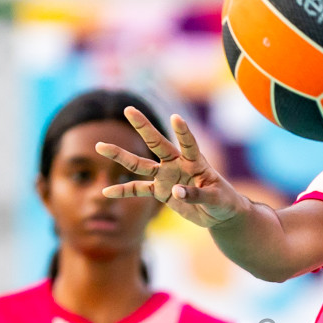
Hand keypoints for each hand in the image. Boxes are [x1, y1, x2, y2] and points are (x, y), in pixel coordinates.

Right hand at [96, 110, 247, 227]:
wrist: (219, 213)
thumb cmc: (223, 201)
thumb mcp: (216, 199)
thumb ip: (197, 194)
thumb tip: (175, 191)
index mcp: (195, 161)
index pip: (188, 143)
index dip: (183, 131)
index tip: (176, 118)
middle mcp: (177, 164)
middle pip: (157, 143)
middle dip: (143, 127)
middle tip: (128, 109)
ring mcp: (166, 177)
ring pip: (139, 165)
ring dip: (120, 156)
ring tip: (99, 146)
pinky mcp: (160, 192)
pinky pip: (138, 190)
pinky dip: (123, 191)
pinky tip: (106, 191)